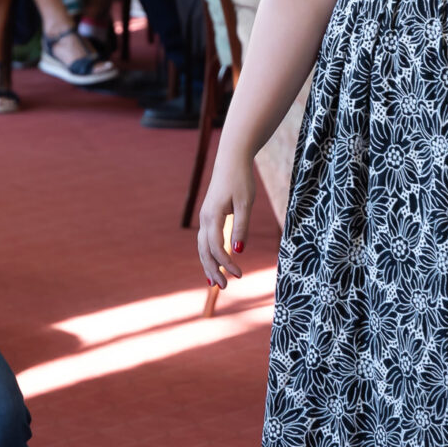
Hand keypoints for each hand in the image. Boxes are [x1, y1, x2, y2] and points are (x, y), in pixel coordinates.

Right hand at [195, 160, 251, 288]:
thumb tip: (239, 250)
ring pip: (202, 246)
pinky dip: (208, 254)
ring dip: (208, 264)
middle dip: (212, 270)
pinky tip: (214, 263)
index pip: (216, 248)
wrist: (231, 159)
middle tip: (224, 287)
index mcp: (213, 216)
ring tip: (215, 282)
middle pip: (204, 251)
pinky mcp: (209, 215)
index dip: (226, 264)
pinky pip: (205, 239)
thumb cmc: (240, 179)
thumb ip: (241, 227)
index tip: (240, 274)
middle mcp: (205, 219)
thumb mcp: (245, 203)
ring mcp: (205, 217)